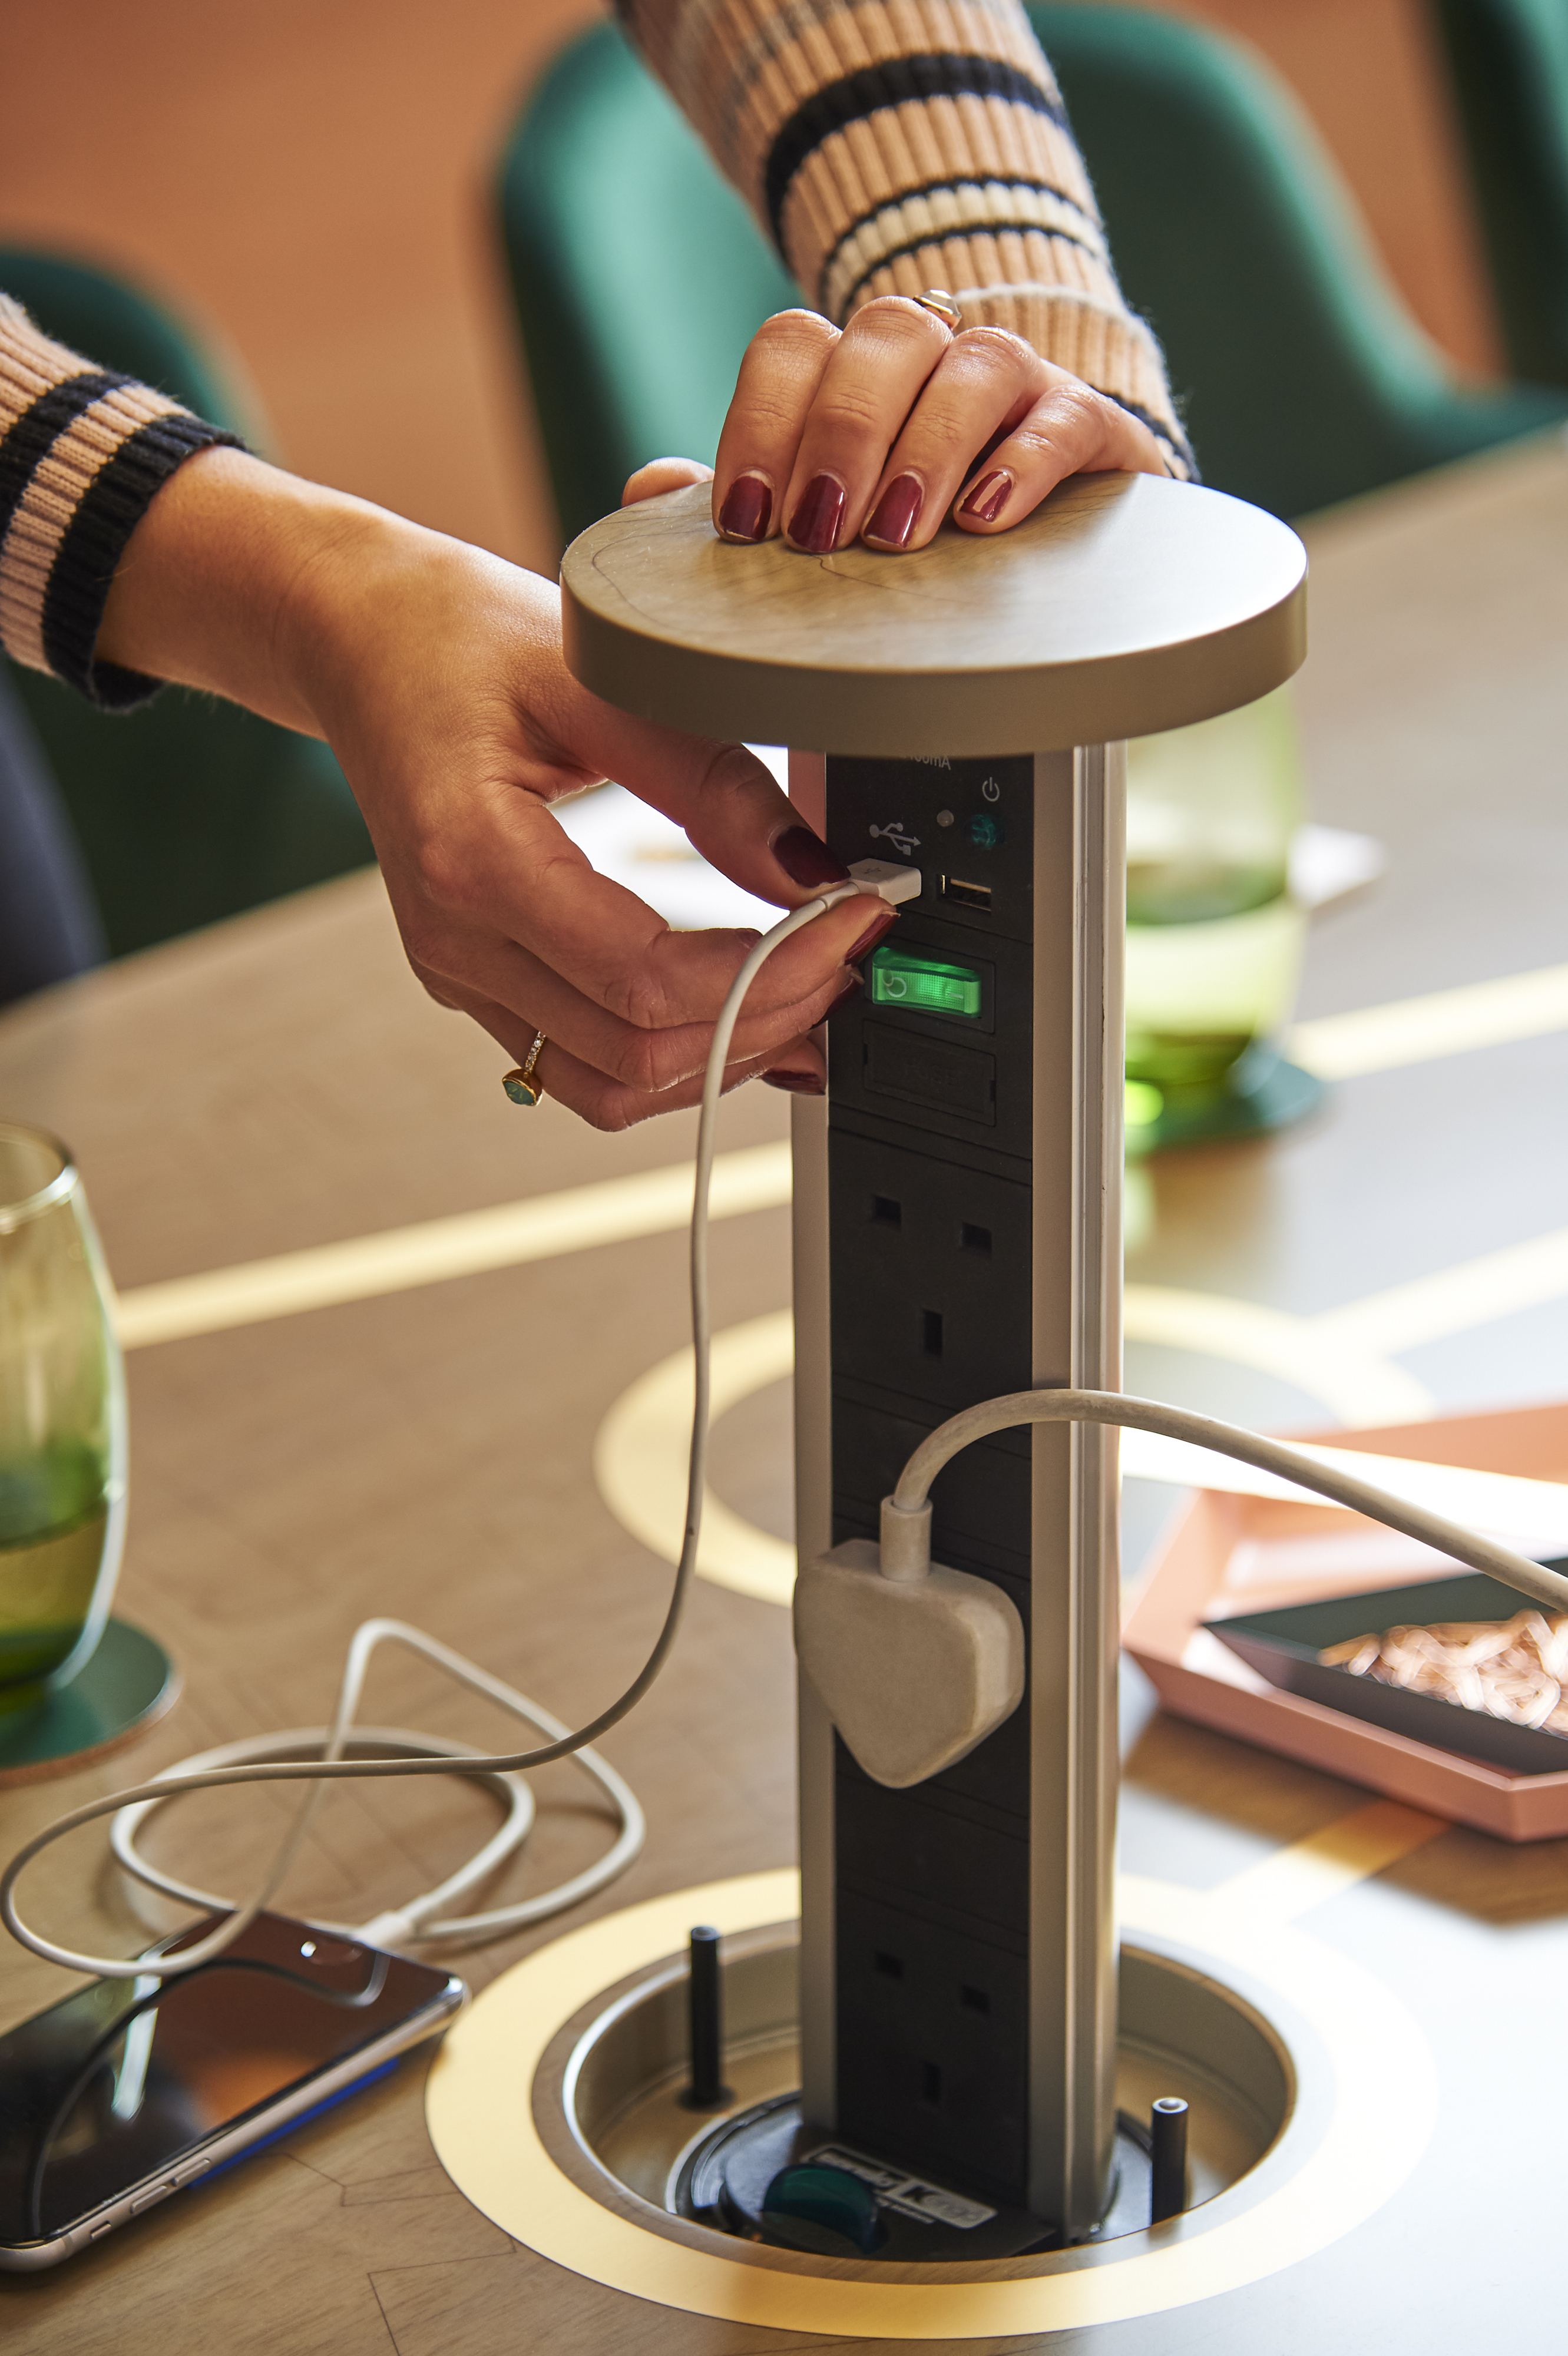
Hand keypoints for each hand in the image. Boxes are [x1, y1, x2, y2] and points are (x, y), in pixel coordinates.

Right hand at [97, 450, 883, 1126]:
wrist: (360, 641)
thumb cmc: (453, 638)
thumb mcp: (599, 675)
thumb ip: (711, 782)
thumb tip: (813, 873)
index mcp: (473, 864)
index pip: (646, 983)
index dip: (771, 972)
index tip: (851, 920)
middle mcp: (456, 942)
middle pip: (639, 1054)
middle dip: (767, 1017)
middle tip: (849, 952)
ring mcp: (460, 974)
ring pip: (613, 1087)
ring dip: (723, 1054)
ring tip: (808, 987)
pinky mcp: (478, 981)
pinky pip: (585, 1064)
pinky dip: (673, 1051)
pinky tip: (739, 1006)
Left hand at [706, 297, 1167, 553]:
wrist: (1046, 555)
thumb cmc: (909, 539)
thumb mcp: (822, 521)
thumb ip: (744, 500)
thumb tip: (647, 485)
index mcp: (856, 371)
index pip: (794, 348)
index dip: (762, 425)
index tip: (747, 522)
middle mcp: (936, 356)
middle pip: (882, 338)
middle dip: (840, 436)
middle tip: (821, 534)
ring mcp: (1022, 385)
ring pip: (973, 365)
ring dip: (925, 449)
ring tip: (896, 536)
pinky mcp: (1095, 430)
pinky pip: (1066, 418)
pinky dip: (1026, 462)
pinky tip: (986, 518)